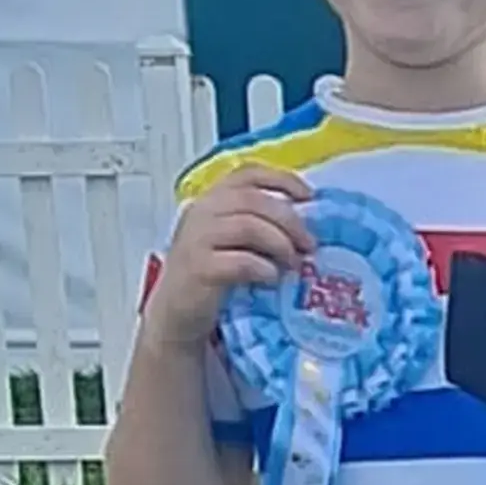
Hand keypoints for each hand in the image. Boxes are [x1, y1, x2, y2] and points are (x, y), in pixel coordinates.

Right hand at [137, 168, 311, 359]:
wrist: (176, 310)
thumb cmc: (210, 272)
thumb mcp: (230, 238)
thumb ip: (256, 222)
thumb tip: (303, 224)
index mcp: (212, 199)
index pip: (247, 174)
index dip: (281, 180)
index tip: (308, 196)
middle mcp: (201, 212)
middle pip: (253, 200)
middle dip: (289, 221)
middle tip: (308, 244)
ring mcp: (197, 239)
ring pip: (248, 226)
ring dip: (280, 244)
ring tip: (292, 263)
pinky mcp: (199, 269)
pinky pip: (240, 261)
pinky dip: (264, 268)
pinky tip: (271, 278)